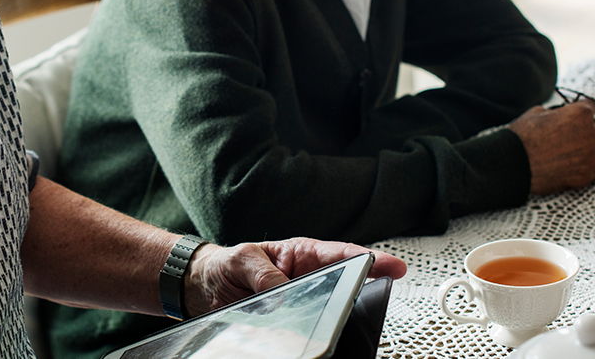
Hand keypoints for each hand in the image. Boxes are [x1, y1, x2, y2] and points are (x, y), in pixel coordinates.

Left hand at [181, 237, 406, 318]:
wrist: (203, 288)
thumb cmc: (226, 265)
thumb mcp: (242, 259)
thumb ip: (263, 273)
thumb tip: (282, 291)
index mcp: (302, 255)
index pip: (342, 255)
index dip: (370, 260)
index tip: (392, 265)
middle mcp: (306, 280)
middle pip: (342, 287)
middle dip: (359, 292)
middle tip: (372, 295)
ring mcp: (299, 304)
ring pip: (326, 312)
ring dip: (332, 318)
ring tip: (338, 322)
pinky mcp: (288, 324)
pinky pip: (304, 331)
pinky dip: (307, 336)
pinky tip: (306, 339)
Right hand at [508, 100, 594, 195]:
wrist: (514, 165)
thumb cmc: (522, 137)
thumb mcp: (536, 113)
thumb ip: (556, 112)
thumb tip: (558, 115)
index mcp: (580, 114)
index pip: (591, 106)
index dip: (581, 108)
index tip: (577, 112)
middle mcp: (591, 134)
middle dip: (589, 128)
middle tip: (575, 133)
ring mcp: (591, 157)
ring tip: (582, 150)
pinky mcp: (586, 176)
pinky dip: (588, 167)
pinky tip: (576, 165)